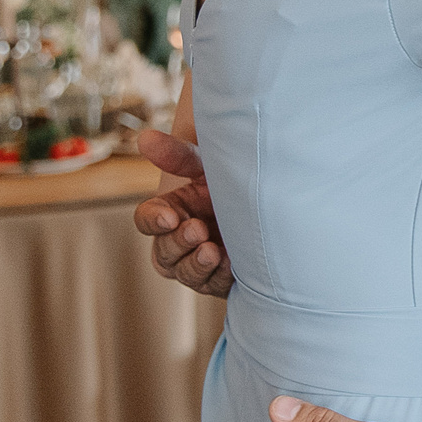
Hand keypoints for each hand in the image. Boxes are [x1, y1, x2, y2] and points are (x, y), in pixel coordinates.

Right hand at [135, 129, 230, 297]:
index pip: (147, 220)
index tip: (168, 215)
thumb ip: (179, 156)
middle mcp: (179, 241)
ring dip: (196, 264)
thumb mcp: (208, 166)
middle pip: (163, 251)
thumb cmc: (234, 182)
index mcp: (171, 211)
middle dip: (178, 242)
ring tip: (212, 251)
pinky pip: (215, 284)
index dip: (153, 220)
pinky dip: (222, 275)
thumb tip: (145, 137)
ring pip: (185, 273)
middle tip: (197, 229)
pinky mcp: (221, 279)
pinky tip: (234, 263)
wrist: (275, 203)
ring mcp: (199, 263)